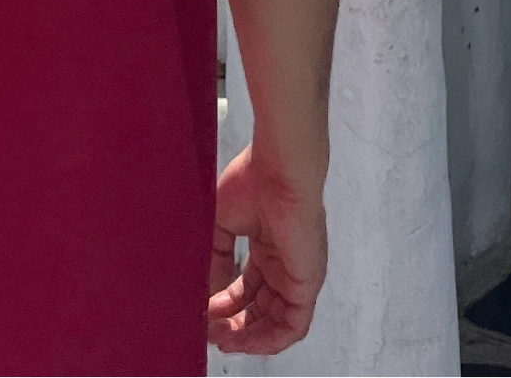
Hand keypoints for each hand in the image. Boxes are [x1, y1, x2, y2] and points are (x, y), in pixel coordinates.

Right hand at [206, 143, 326, 354]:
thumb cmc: (252, 182)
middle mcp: (283, 265)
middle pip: (260, 309)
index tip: (203, 310)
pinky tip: (244, 340)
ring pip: (276, 322)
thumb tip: (208, 291)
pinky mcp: (307, 284)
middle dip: (234, 324)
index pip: (247, 287)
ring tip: (221, 338)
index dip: (225, 303)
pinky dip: (269, 339)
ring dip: (249, 336)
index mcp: (266, 247)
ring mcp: (297, 276)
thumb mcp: (223, 223)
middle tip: (209, 331)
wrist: (278, 171)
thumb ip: (217, 258)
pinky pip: (292, 325)